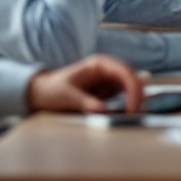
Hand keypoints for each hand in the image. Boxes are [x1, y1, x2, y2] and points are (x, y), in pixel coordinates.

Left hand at [28, 55, 143, 113]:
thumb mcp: (65, 96)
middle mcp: (108, 70)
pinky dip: (128, 106)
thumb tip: (102, 110)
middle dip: (137, 96)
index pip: (124, 72)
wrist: (43, 93)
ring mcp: (109, 81)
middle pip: (133, 79)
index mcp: (99, 64)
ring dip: (135, 101)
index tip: (132, 108)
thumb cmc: (52, 90)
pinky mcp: (108, 93)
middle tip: (135, 115)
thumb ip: (83, 102)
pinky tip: (126, 115)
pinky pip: (124, 97)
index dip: (132, 89)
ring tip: (132, 117)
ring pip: (132, 88)